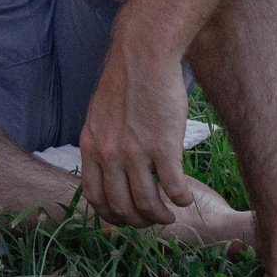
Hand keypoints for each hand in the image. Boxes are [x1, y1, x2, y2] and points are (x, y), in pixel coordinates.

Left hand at [78, 35, 193, 227]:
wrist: (143, 55)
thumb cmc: (127, 82)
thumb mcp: (100, 115)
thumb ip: (102, 142)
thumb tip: (109, 168)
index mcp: (91, 146)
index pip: (94, 196)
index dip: (110, 215)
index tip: (125, 218)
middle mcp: (110, 153)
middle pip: (120, 206)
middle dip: (137, 221)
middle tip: (151, 219)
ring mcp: (136, 152)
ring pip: (147, 204)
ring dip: (161, 217)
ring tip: (170, 214)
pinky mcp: (163, 146)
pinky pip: (173, 188)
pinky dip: (181, 200)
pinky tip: (185, 198)